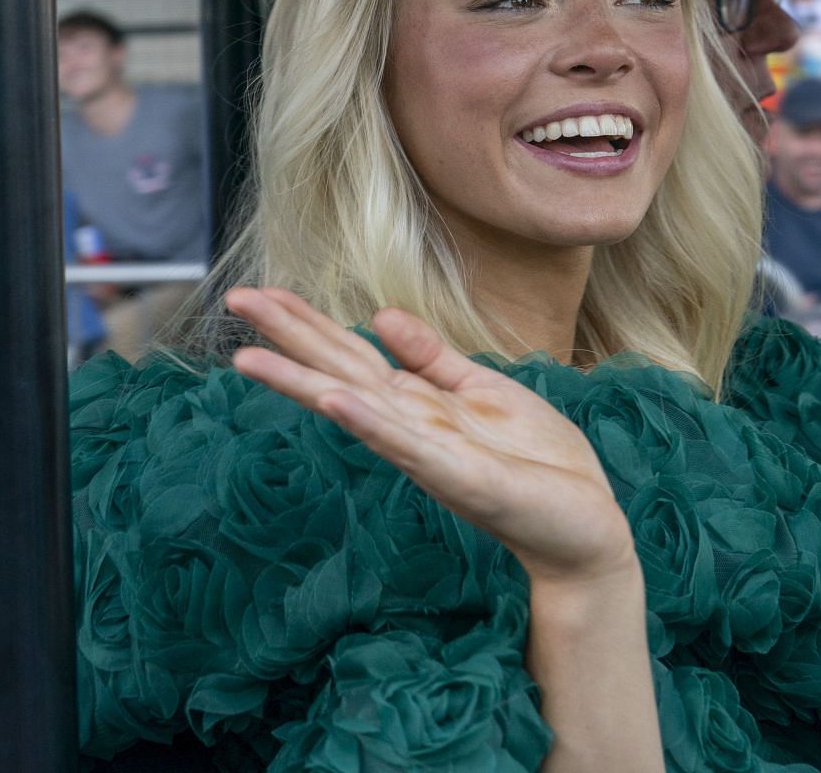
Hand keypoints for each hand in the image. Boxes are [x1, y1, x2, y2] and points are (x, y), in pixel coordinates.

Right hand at [226, 287, 634, 584]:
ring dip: (303, 383)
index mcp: (416, 403)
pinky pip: (408, 446)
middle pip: (336, 373)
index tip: (259, 293)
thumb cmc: (537, 462)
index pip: (348, 355)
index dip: (306, 322)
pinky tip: (335, 401)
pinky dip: (370, 423)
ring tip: (250, 358)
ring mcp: (429, 454)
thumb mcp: (483, 390)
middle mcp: (409, 427)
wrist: (585, 527)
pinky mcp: (461, 478)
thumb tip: (378, 315)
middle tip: (234, 303)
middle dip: (287, 339)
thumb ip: (432, 358)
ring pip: (356, 409)